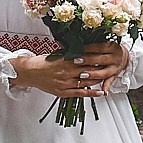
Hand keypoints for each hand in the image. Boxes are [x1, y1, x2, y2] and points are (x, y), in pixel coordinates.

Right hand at [12, 41, 130, 97]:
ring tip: (108, 76)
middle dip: (100, 67)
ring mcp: (65, 83)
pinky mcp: (63, 92)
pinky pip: (80, 93)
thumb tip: (84, 48)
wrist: (30, 72)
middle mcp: (67, 72)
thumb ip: (71, 53)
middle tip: (112, 64)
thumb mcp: (58, 54)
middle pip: (89, 69)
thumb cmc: (43, 62)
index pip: (86, 58)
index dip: (98, 57)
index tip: (107, 55)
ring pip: (86, 81)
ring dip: (98, 79)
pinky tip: (101, 92)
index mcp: (66, 60)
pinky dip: (92, 93)